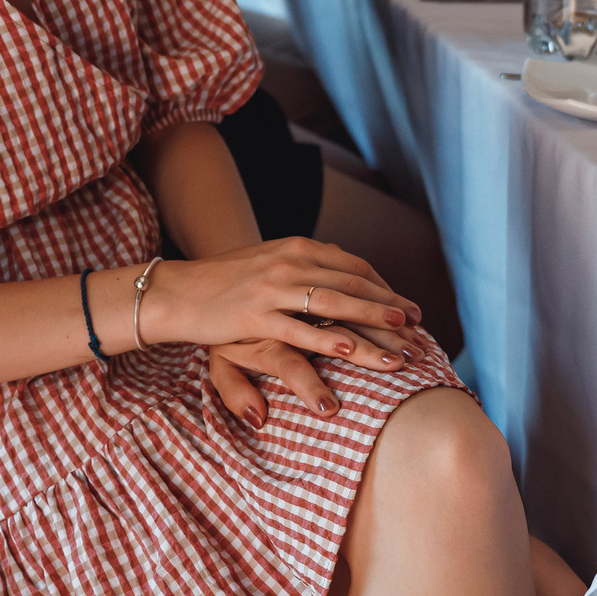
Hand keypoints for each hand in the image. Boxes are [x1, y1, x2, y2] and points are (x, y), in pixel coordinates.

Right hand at [143, 237, 422, 423]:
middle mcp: (291, 262)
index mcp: (298, 248)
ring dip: (371, 325)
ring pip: (334, 306)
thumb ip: (307, 268)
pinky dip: (326, 337)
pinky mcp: (254, 314)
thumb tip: (343, 280)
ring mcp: (273, 288)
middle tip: (418, 329)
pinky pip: (297, 328)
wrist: (178, 289)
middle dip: (389, 308)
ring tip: (398, 344)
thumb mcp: (271, 264)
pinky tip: (349, 347)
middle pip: (353, 285)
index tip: (409, 309)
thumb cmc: (227, 282)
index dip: (385, 289)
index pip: (354, 267)